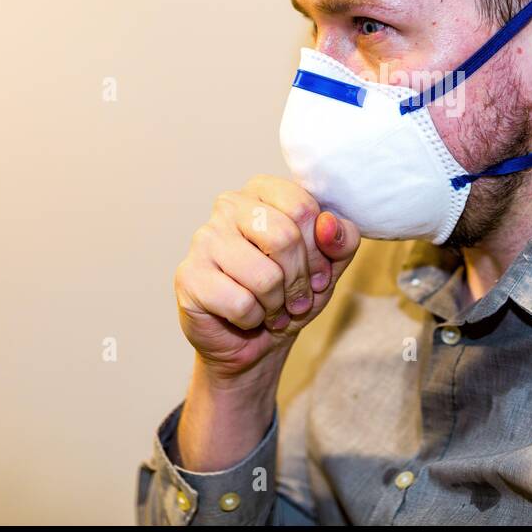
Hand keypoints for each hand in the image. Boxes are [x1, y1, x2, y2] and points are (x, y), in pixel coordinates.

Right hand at [173, 174, 359, 387]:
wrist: (253, 341)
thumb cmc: (289, 294)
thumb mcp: (330, 266)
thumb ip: (342, 239)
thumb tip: (328, 224)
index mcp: (263, 190)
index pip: (303, 207)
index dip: (320, 251)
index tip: (318, 275)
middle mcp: (229, 205)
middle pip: (284, 237)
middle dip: (299, 281)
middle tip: (296, 300)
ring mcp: (204, 238)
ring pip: (264, 275)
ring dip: (277, 304)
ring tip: (271, 309)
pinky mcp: (188, 275)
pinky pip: (241, 303)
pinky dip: (253, 319)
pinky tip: (246, 316)